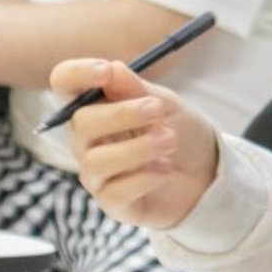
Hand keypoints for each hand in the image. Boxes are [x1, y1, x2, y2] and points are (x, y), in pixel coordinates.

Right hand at [53, 58, 220, 229]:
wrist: (206, 173)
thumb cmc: (178, 132)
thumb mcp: (165, 104)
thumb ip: (136, 89)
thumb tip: (113, 69)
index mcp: (96, 105)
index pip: (65, 83)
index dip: (77, 73)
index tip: (106, 71)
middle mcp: (88, 139)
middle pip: (80, 123)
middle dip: (121, 114)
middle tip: (157, 110)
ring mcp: (97, 172)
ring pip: (96, 160)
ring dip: (138, 148)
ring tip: (170, 142)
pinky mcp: (112, 202)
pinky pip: (115, 191)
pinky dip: (146, 177)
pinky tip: (166, 170)